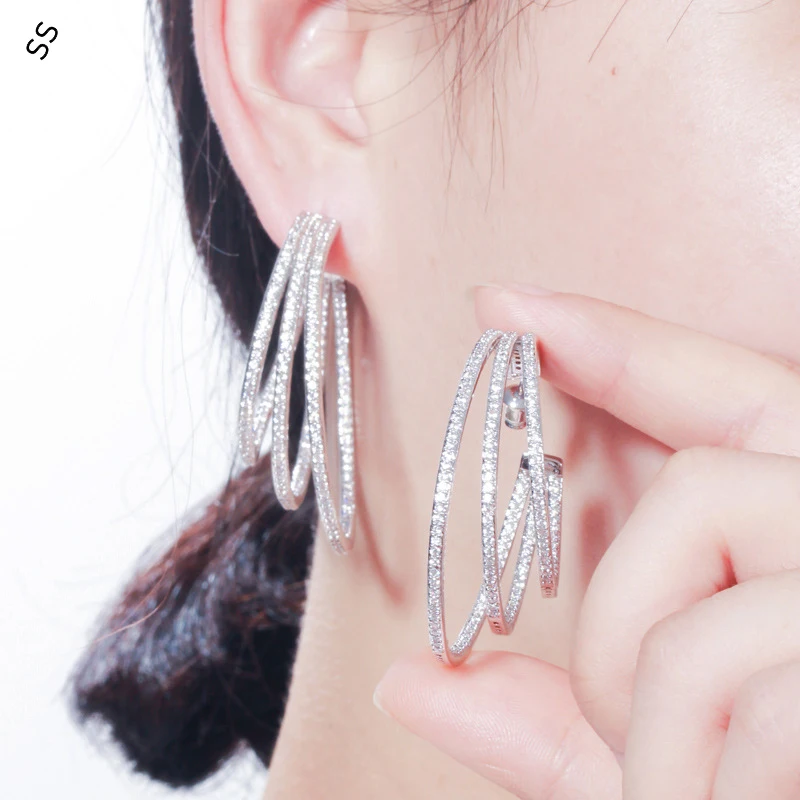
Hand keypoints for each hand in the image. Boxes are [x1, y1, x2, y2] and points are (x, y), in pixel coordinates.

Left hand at [374, 285, 799, 798]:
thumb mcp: (669, 765)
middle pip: (697, 490)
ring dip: (655, 742)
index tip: (508, 303)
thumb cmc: (763, 789)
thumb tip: (408, 681)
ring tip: (702, 794)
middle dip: (622, 620)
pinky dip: (680, 780)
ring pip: (695, 626)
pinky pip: (732, 697)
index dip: (615, 336)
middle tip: (630, 721)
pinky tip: (734, 796)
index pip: (724, 385)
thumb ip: (552, 723)